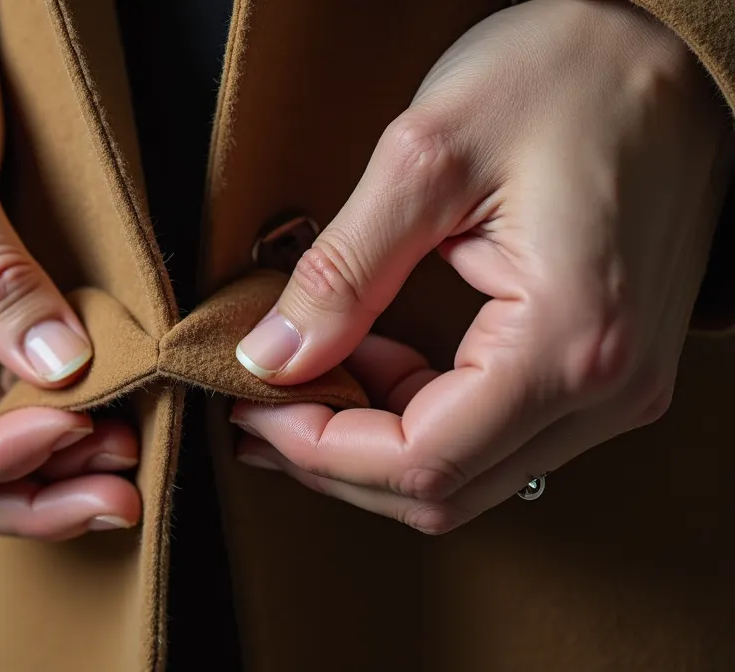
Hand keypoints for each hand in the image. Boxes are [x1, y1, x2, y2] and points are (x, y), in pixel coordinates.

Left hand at [231, 0, 729, 532]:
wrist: (667, 47)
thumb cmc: (568, 72)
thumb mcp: (425, 157)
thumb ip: (341, 272)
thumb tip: (273, 356)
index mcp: (569, 340)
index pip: (422, 460)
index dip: (317, 450)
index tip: (252, 408)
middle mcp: (608, 386)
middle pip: (446, 487)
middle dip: (335, 459)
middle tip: (260, 410)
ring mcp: (616, 383)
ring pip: (471, 471)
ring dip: (374, 441)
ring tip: (304, 383)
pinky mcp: (606, 364)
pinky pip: (499, 430)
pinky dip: (423, 413)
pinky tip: (375, 363)